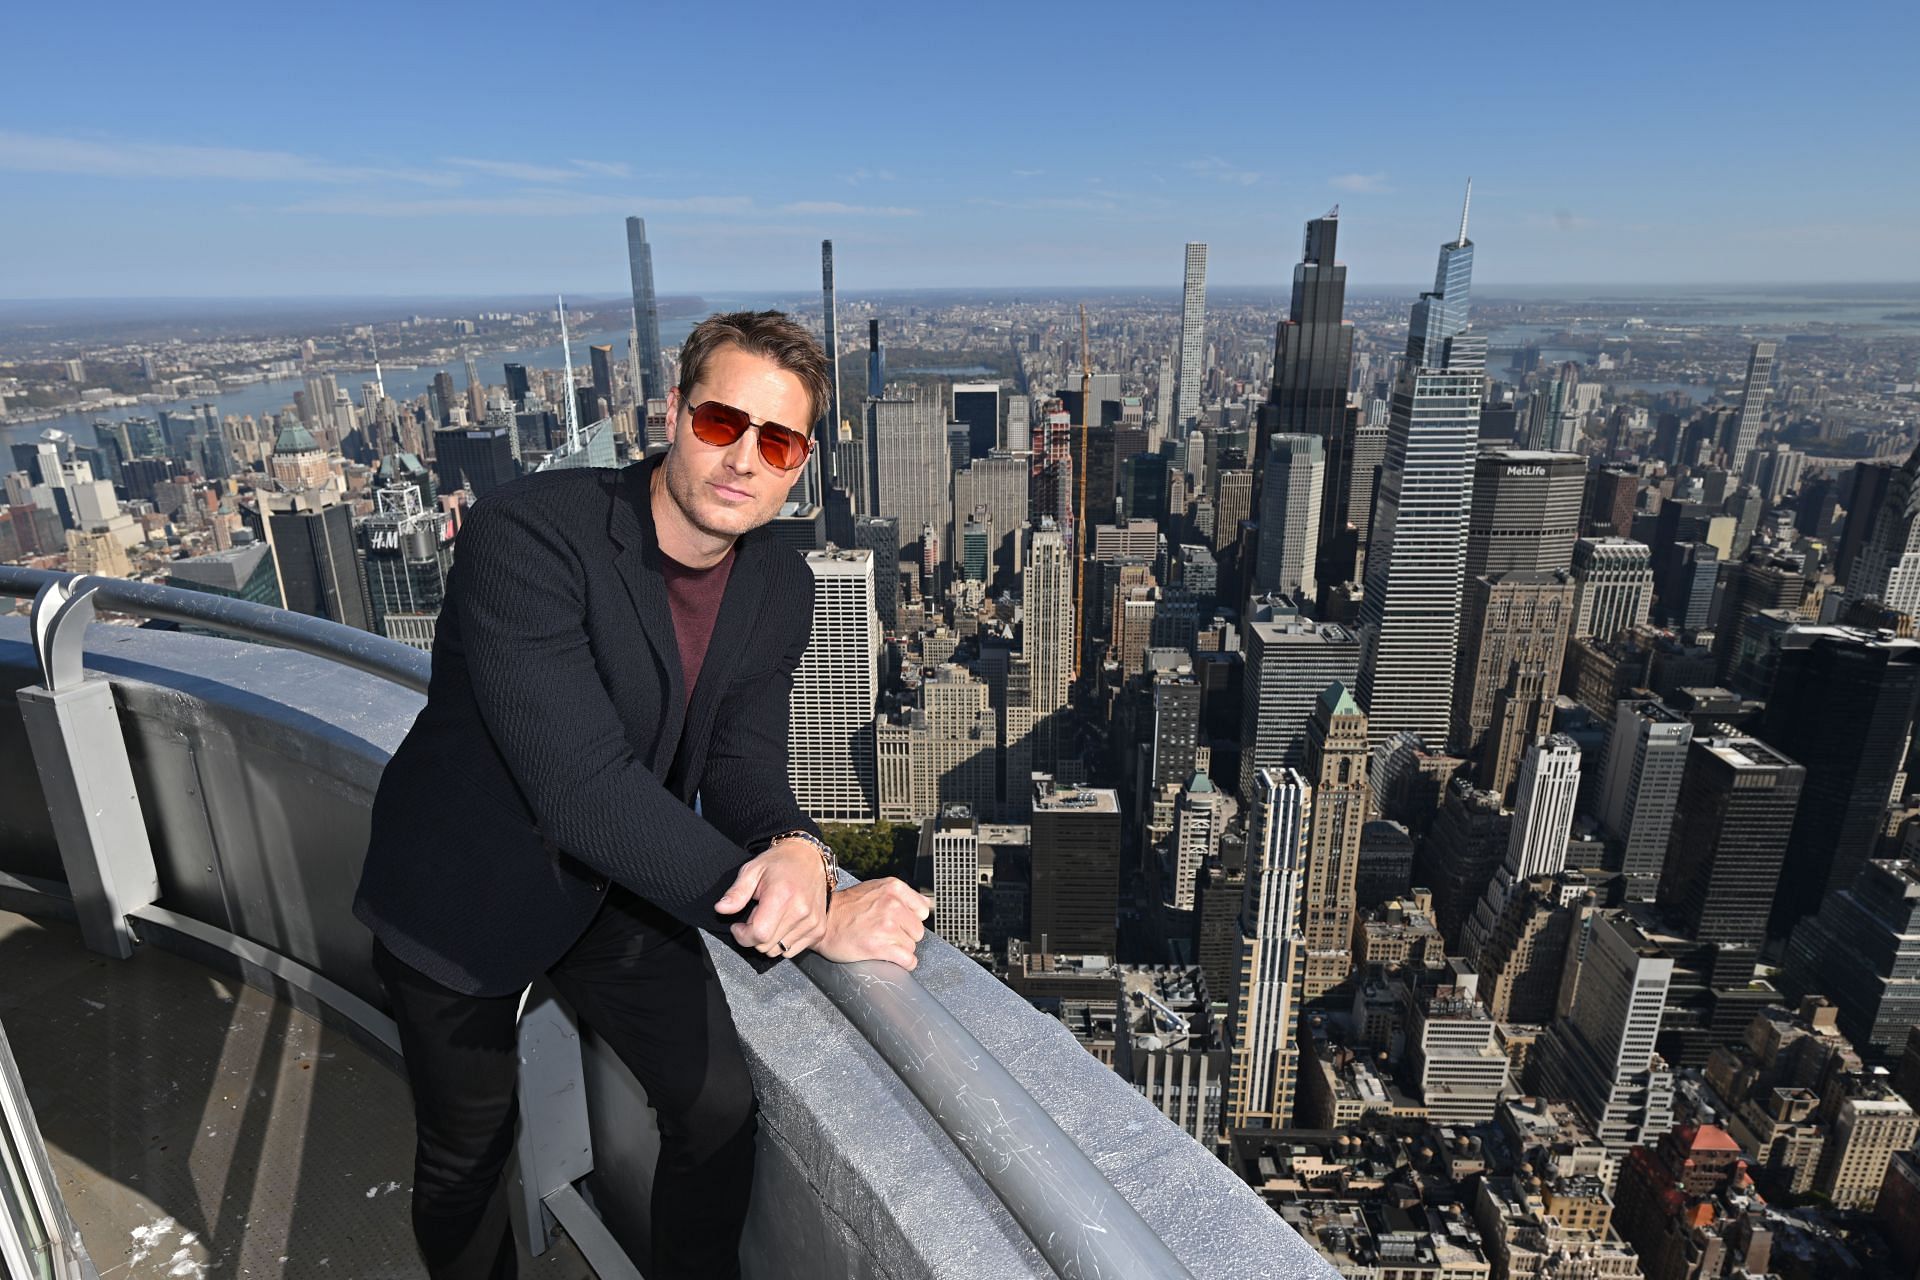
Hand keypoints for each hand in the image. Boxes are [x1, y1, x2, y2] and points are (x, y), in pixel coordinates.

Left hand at [715, 840, 827, 959]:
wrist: (809, 858)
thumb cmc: (779, 863)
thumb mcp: (752, 871)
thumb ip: (736, 893)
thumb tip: (721, 909)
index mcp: (782, 896)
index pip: (759, 934)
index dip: (742, 935)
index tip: (737, 926)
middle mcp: (800, 911)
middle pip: (766, 946)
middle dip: (753, 936)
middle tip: (756, 916)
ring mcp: (812, 922)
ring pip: (778, 951)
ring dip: (768, 940)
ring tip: (771, 918)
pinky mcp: (818, 929)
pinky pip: (792, 951)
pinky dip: (782, 943)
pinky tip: (782, 924)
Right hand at [813, 878, 933, 970]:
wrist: (823, 920)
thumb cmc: (847, 907)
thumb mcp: (875, 889)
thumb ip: (901, 895)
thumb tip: (927, 905)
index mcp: (894, 888)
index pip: (923, 910)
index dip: (911, 919)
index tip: (899, 923)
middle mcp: (892, 905)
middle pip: (918, 931)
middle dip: (905, 935)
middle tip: (886, 934)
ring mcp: (886, 926)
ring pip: (911, 946)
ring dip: (900, 949)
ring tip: (882, 944)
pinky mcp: (879, 947)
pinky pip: (908, 960)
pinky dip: (905, 963)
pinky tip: (893, 959)